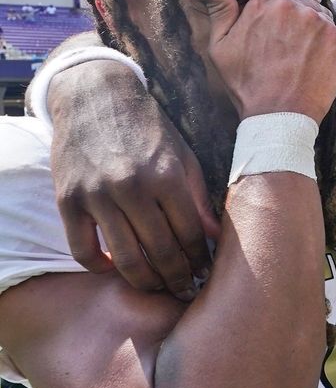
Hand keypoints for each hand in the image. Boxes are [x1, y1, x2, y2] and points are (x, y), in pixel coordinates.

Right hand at [49, 61, 219, 297]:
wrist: (95, 96)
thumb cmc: (148, 128)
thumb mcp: (184, 156)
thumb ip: (199, 197)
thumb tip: (214, 237)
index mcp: (167, 176)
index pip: (190, 234)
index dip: (199, 259)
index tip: (204, 274)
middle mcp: (132, 187)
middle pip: (160, 251)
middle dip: (177, 278)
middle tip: (184, 291)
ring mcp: (97, 195)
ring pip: (125, 257)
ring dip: (145, 281)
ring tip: (156, 288)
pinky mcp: (68, 199)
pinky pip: (82, 249)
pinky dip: (100, 267)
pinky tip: (115, 268)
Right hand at [189, 0, 335, 121]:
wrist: (278, 115)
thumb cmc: (246, 83)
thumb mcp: (221, 45)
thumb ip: (218, 6)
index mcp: (268, 4)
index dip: (287, 0)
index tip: (284, 17)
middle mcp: (297, 9)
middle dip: (301, 11)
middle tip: (292, 37)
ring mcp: (321, 25)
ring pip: (322, 15)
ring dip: (315, 26)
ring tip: (301, 50)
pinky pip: (334, 34)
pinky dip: (326, 43)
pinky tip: (312, 60)